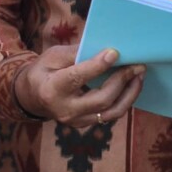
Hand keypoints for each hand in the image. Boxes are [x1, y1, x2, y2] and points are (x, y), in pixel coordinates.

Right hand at [14, 45, 144, 126]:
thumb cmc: (44, 70)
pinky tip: (132, 85)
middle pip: (101, 99)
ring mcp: (76, 121)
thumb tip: (106, 47)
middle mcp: (65, 110)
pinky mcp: (85, 124)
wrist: (31, 96)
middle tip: (137, 65)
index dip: (98, 66)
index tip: (115, 52)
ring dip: (130, 93)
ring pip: (111, 112)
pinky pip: (110, 115)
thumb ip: (78, 52)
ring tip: (140, 75)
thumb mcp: (53, 56)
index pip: (77, 78)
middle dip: (122, 81)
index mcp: (51, 89)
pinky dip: (125, 99)